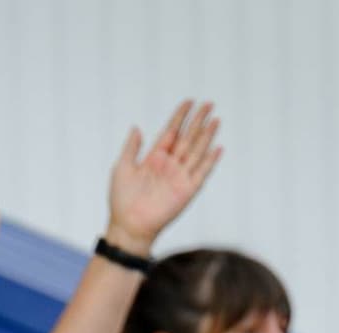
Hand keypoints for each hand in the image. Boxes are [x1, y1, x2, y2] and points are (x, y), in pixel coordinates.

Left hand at [105, 100, 221, 254]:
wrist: (129, 226)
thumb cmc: (121, 200)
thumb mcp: (122, 168)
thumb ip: (131, 147)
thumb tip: (137, 127)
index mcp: (154, 158)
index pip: (171, 131)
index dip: (180, 116)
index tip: (189, 101)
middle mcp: (170, 165)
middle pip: (188, 137)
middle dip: (198, 120)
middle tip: (209, 103)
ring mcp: (179, 177)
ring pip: (197, 151)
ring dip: (207, 135)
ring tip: (215, 119)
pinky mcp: (187, 190)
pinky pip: (201, 172)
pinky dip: (210, 161)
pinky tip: (217, 147)